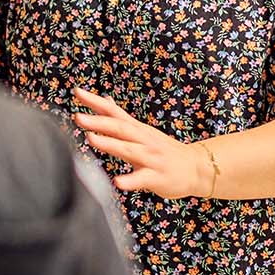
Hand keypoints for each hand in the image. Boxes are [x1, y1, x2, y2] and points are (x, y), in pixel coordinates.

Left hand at [73, 88, 213, 198]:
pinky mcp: (157, 177)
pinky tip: (117, 182)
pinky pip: (142, 178)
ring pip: (129, 149)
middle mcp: (143, 140)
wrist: (197, 168)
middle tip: (77, 117)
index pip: (114, 111)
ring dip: (110, 144)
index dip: (95, 101)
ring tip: (90, 139)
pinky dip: (130, 180)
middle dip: (98, 121)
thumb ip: (121, 117)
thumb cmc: (165, 150)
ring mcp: (151, 158)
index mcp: (137, 129)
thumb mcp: (142, 130)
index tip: (76, 92)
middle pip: (119, 127)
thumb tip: (104, 99)